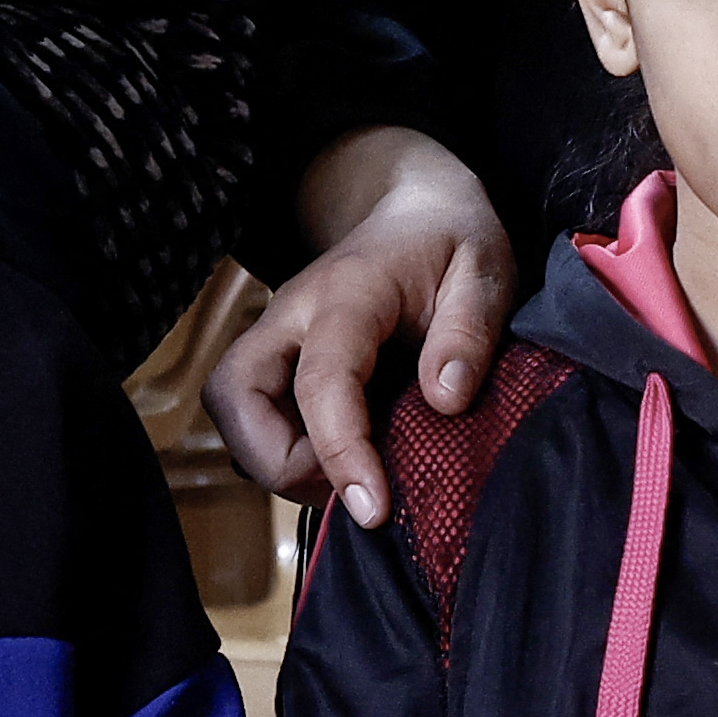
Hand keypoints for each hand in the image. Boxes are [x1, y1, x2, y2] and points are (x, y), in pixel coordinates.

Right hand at [214, 130, 516, 526]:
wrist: (414, 209)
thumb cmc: (451, 242)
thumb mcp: (485, 273)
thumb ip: (469, 332)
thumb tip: (445, 400)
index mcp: (347, 292)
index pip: (322, 379)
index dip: (341, 451)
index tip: (374, 508)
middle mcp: (291, 313)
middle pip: (235, 396)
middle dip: (280, 462)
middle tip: (355, 485)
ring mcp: (275, 334)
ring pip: (232, 410)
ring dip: (278, 461)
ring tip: (353, 474)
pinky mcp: (274, 357)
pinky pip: (251, 416)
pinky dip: (283, 451)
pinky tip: (342, 457)